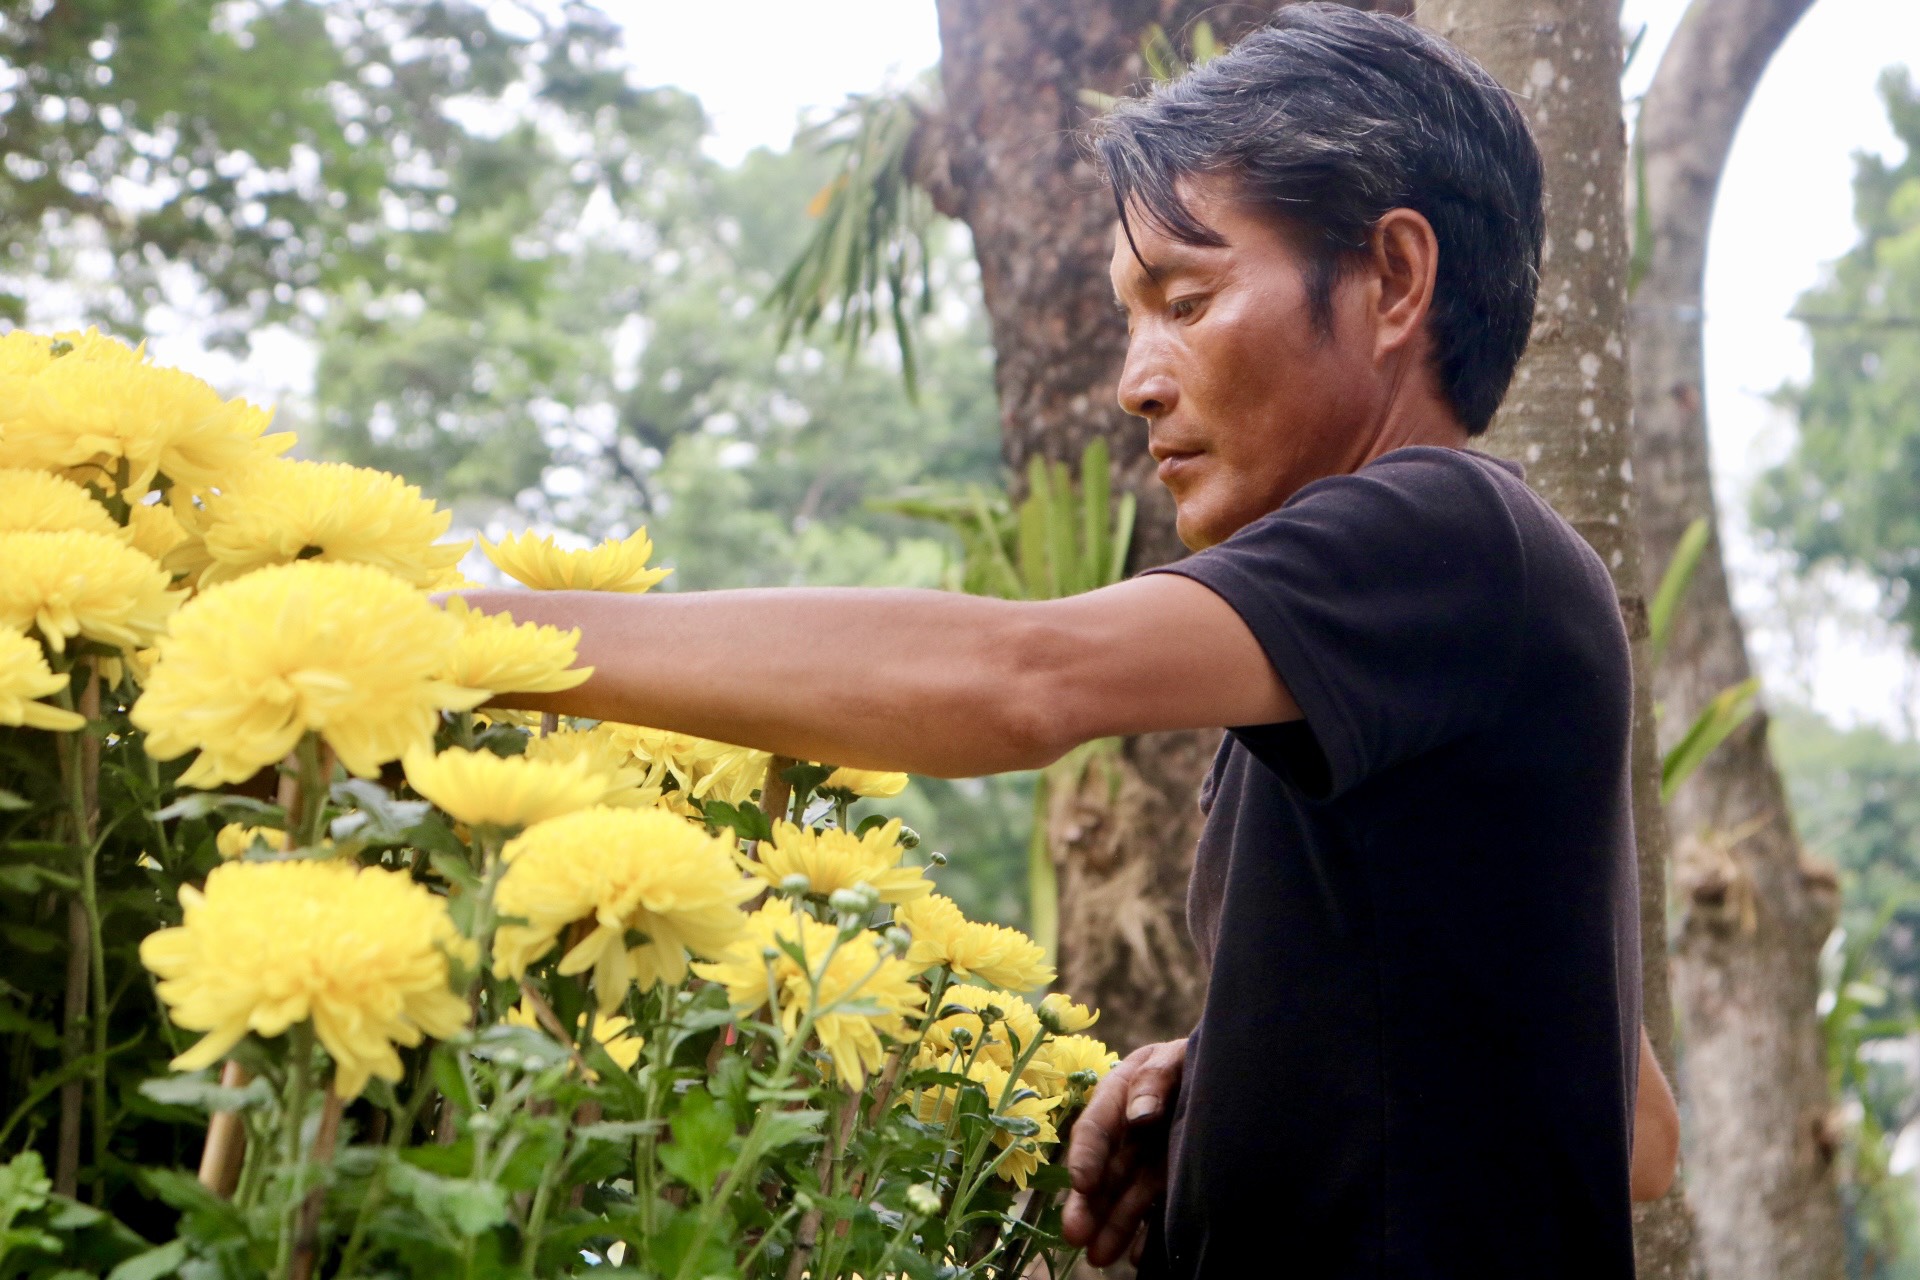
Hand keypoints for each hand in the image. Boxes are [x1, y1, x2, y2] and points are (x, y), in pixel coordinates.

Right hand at [1062, 1037, 1186, 1267]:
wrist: (1232, 1072)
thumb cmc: (1195, 1056)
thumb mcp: (1173, 1056)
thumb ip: (1154, 1080)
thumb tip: (1138, 1116)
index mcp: (1119, 1095)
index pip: (1096, 1127)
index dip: (1086, 1155)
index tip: (1081, 1182)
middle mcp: (1128, 1132)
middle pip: (1104, 1171)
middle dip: (1088, 1205)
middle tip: (1074, 1236)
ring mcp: (1149, 1158)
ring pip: (1126, 1196)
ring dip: (1111, 1226)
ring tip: (1100, 1258)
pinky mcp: (1170, 1180)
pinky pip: (1156, 1210)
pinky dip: (1146, 1236)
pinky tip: (1138, 1256)